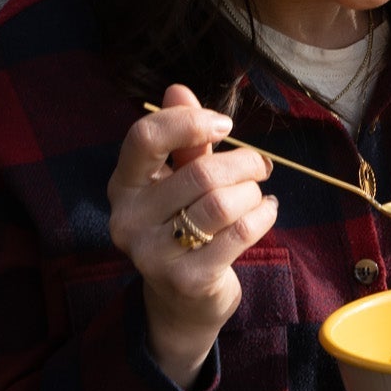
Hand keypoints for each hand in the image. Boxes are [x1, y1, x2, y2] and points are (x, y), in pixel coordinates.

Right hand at [108, 85, 275, 387]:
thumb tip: (177, 89)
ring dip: (253, 192)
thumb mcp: (179, 179)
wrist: (183, 301)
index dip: (189, 122)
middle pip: (199, 173)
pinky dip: (263, 215)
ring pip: (222, 203)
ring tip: (258, 195)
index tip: (224, 125)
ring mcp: (153, 254)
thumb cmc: (184, 227)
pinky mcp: (186, 280)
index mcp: (123, 186)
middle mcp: (128, 220)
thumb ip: (182, 139)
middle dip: (243, 163)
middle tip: (260, 165)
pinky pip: (239, 233)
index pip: (145, 138)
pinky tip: (267, 212)